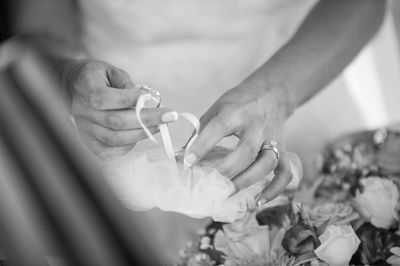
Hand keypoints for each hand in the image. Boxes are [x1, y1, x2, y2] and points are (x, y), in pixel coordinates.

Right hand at [61, 59, 176, 158]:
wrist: (72, 87)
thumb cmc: (95, 78)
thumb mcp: (110, 70)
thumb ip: (126, 83)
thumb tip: (144, 100)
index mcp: (86, 88)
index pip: (105, 98)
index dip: (130, 99)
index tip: (152, 98)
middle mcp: (82, 112)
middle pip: (115, 122)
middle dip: (147, 119)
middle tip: (169, 116)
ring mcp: (84, 130)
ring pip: (115, 139)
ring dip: (142, 133)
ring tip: (160, 126)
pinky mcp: (88, 142)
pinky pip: (109, 152)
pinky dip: (128, 146)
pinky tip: (140, 135)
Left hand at [185, 81, 292, 201]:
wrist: (272, 92)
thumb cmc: (240, 101)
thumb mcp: (218, 108)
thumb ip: (201, 130)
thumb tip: (181, 155)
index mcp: (237, 111)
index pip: (219, 128)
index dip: (202, 145)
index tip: (187, 161)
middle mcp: (258, 126)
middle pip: (246, 151)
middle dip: (226, 170)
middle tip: (209, 183)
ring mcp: (273, 139)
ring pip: (267, 164)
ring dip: (247, 181)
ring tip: (228, 194)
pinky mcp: (283, 150)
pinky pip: (284, 173)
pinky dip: (274, 190)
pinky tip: (258, 202)